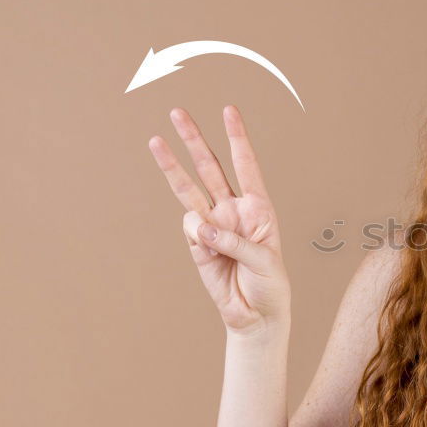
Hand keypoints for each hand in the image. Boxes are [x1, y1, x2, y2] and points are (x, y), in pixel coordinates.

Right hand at [148, 105, 291, 335]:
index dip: (237, 138)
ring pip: (189, 188)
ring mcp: (213, 225)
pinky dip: (195, 234)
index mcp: (258, 207)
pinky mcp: (196, 244)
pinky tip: (208, 250)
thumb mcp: (264, 261)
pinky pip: (189, 229)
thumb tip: (199, 227)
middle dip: (195, 140)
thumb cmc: (270, 285)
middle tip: (178, 112)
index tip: (229, 111)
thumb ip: (234, 241)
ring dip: (172, 165)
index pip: (246, 166)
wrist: (256, 315)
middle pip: (211, 168)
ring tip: (156, 140)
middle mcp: (234, 210)